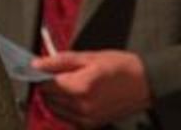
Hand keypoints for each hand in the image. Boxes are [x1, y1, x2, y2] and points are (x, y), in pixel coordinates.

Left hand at [33, 49, 151, 127]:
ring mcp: (86, 118)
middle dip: (48, 86)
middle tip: (57, 74)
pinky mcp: (91, 125)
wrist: (144, 83)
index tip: (42, 69)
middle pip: (48, 98)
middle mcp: (81, 106)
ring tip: (69, 84)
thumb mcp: (89, 57)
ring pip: (55, 110)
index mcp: (80, 87)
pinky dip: (65, 108)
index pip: (45, 85)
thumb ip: (59, 61)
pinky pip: (67, 118)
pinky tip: (75, 96)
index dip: (41, 75)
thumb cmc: (119, 66)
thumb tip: (36, 64)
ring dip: (55, 98)